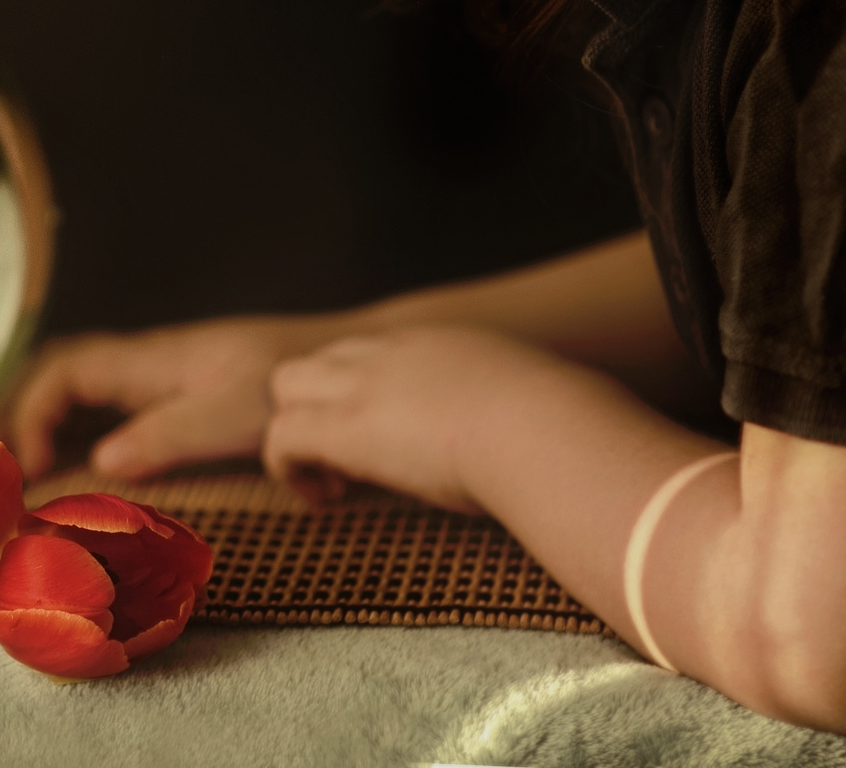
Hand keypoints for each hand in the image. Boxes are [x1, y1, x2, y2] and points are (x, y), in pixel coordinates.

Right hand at [0, 316, 341, 478]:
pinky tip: (79, 464)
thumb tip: (102, 462)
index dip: (30, 415)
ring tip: (26, 470)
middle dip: (16, 410)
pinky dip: (73, 426)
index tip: (31, 468)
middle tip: (5, 469)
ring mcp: (152, 375)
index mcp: (143, 361)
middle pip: (51, 369)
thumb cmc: (283, 383)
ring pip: (73, 381)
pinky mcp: (170, 391)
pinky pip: (102, 400)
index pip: (59, 373)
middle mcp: (138, 361)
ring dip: (40, 416)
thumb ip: (166, 435)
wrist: (330, 358)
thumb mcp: (228, 416)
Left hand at [262, 325, 575, 514]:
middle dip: (315, 406)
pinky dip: (289, 467)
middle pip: (316, 360)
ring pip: (284, 386)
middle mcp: (391, 354)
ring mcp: (362, 386)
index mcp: (439, 345)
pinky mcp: (344, 427)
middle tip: (346, 462)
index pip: (373, 354)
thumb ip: (525, 416)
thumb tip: (556, 446)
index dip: (365, 396)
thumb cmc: (563, 431)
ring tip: (331, 483)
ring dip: (296, 431)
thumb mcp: (539, 408)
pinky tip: (324, 499)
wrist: (546, 430)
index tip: (390, 442)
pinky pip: (281, 436)